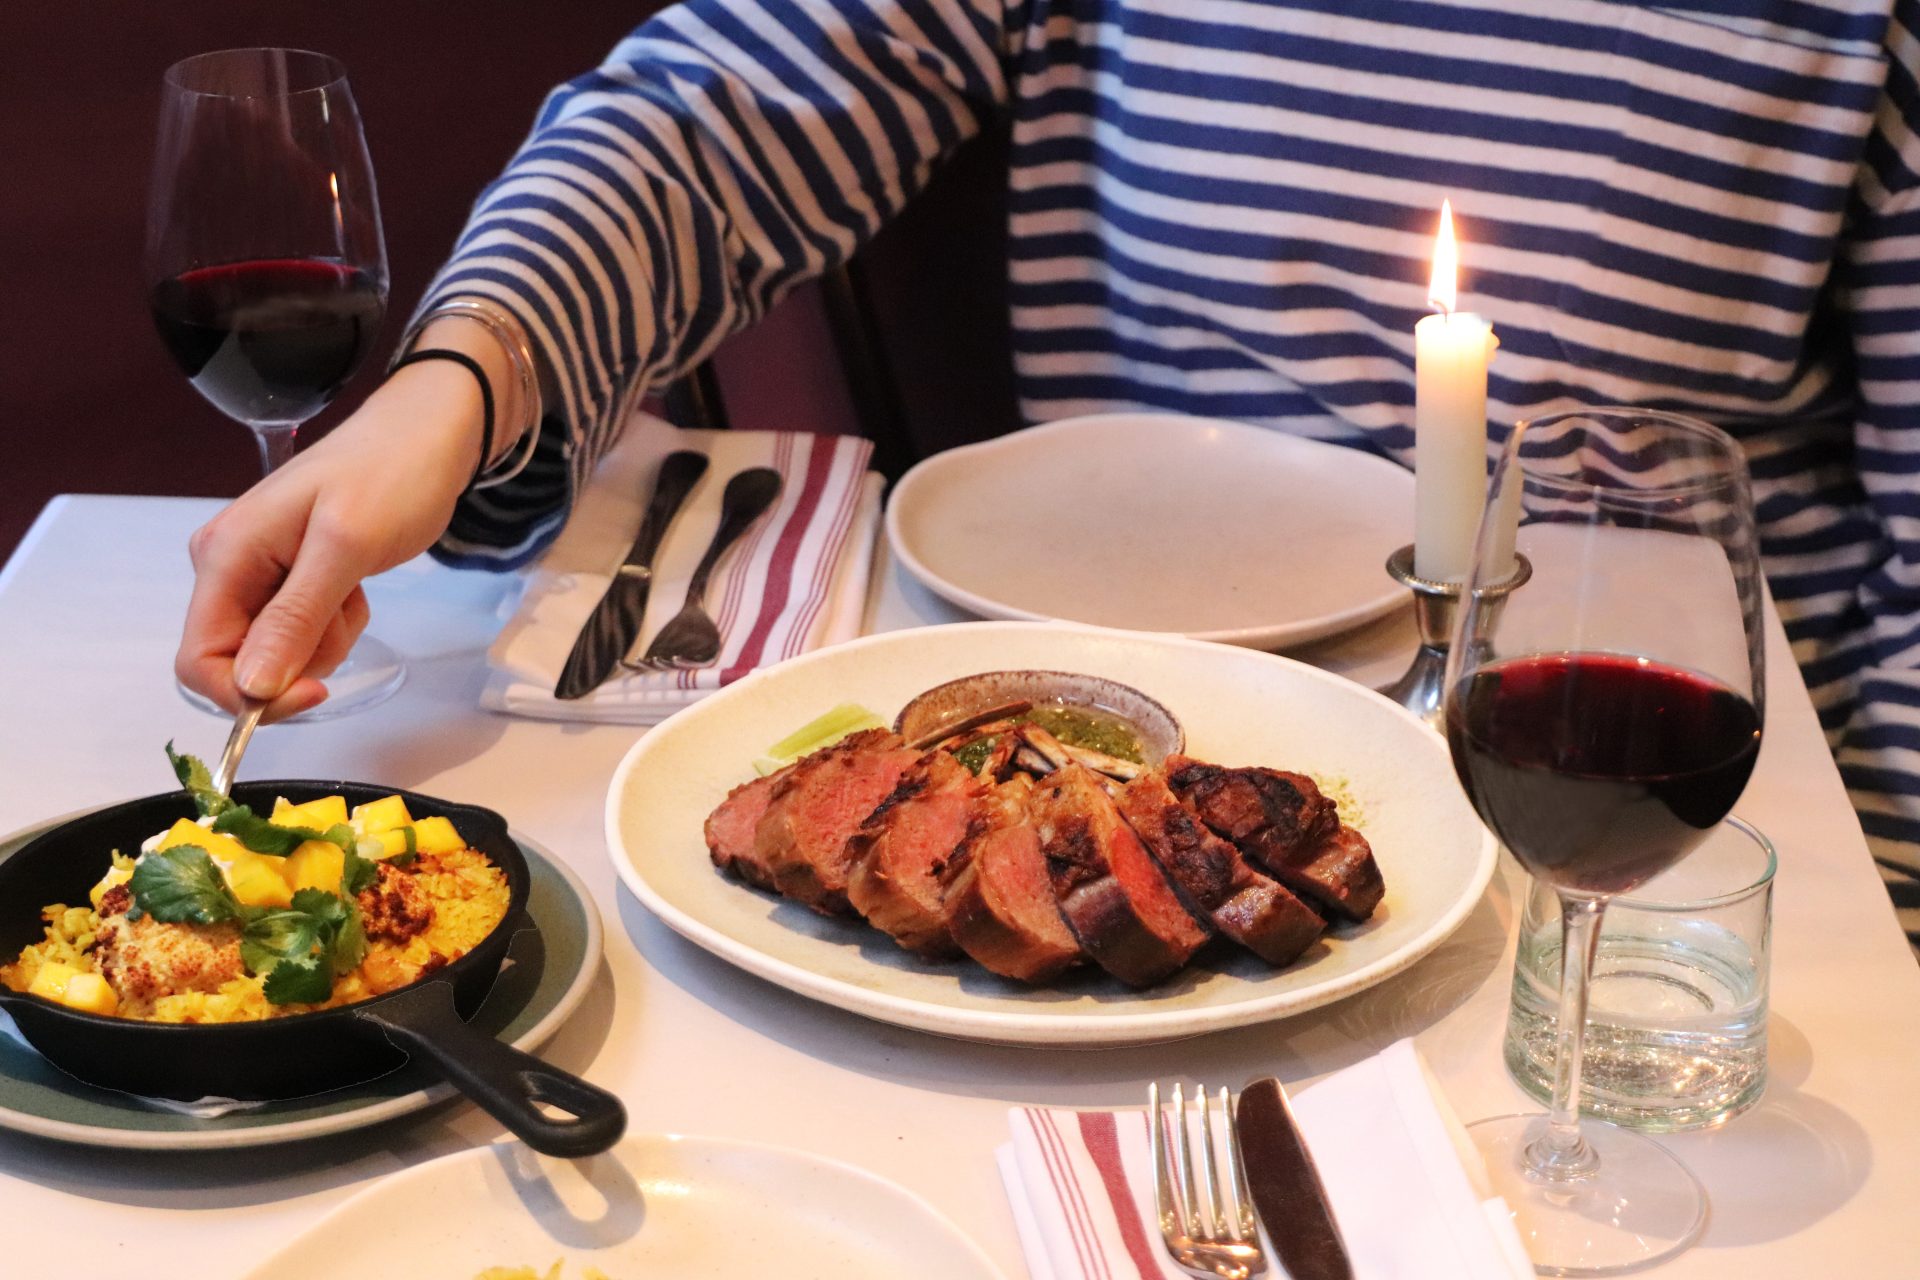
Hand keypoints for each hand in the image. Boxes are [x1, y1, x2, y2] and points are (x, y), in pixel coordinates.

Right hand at [176, 360, 485, 720]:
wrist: (425, 437)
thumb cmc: (390, 476)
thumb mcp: (345, 547)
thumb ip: (294, 618)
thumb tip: (249, 687)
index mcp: (224, 556)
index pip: (198, 660)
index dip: (247, 695)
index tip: (315, 692)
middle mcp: (226, 567)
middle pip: (239, 662)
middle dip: (299, 657)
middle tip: (346, 608)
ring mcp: (256, 573)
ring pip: (277, 652)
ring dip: (325, 637)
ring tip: (353, 586)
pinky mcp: (287, 578)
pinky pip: (301, 632)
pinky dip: (334, 622)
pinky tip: (354, 583)